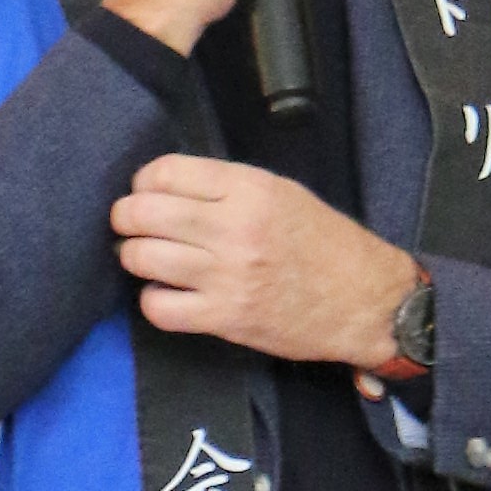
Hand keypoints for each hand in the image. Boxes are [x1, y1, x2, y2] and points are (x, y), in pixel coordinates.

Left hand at [110, 158, 416, 374]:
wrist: (364, 300)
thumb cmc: (324, 242)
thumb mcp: (283, 192)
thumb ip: (227, 186)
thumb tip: (166, 187)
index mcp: (249, 188)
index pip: (164, 172)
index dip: (143, 182)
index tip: (146, 193)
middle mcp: (234, 227)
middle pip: (143, 212)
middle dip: (126, 218)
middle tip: (131, 226)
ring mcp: (227, 275)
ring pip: (142, 257)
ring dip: (134, 256)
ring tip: (147, 258)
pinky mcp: (225, 318)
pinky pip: (158, 307)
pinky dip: (153, 300)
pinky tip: (167, 293)